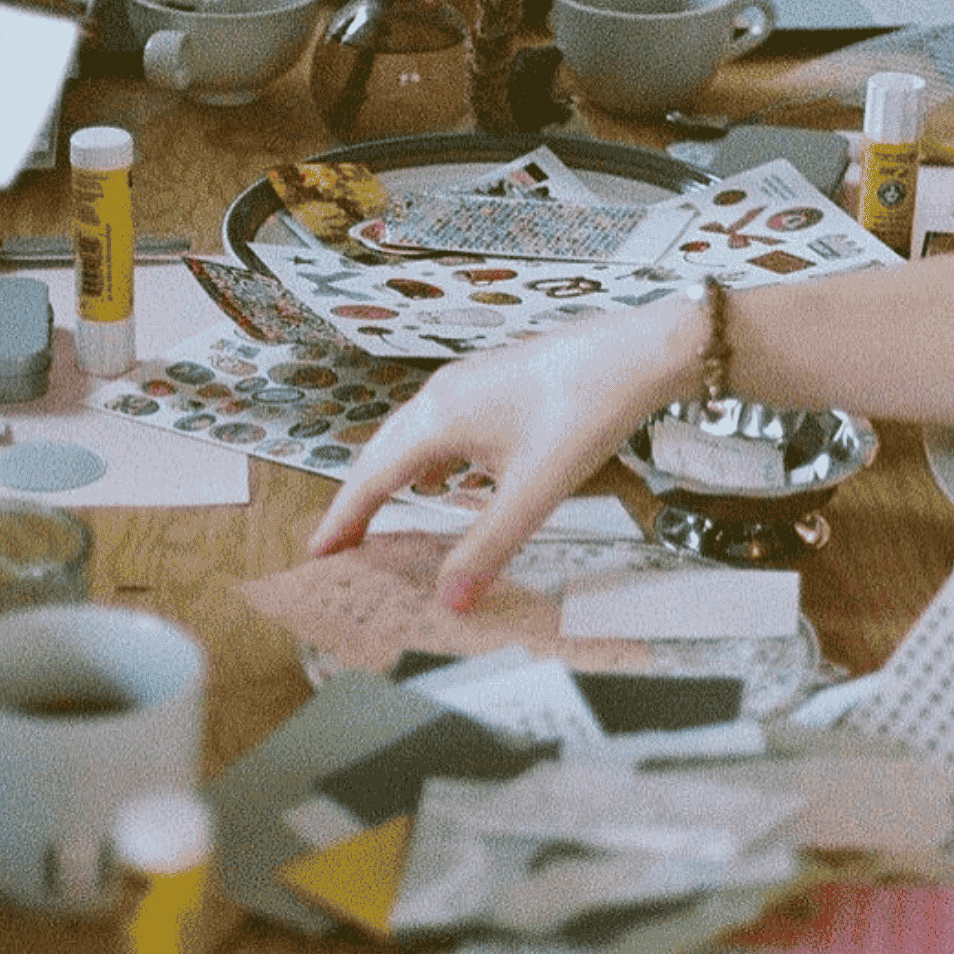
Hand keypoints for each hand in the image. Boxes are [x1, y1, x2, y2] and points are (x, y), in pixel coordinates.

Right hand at [309, 300, 695, 612]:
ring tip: (379, 517)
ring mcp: (465, 385)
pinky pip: (439, 427)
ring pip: (409, 438)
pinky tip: (444, 479)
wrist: (636, 352)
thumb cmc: (584, 411)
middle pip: (380, 454)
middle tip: (338, 545)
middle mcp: (440, 396)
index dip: (343, 520)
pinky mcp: (491, 384)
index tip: (317, 553)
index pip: (372, 478)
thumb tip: (448, 600)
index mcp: (437, 418)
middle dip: (358, 501)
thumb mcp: (535, 490)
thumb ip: (489, 545)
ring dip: (390, 478)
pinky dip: (425, 460)